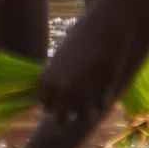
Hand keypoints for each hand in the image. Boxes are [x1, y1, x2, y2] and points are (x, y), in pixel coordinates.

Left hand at [36, 9, 139, 123]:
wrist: (104, 28)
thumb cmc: (81, 37)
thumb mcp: (61, 58)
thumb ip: (56, 78)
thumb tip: (57, 94)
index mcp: (45, 80)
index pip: (44, 104)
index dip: (54, 102)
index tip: (62, 95)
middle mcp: (60, 91)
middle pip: (60, 118)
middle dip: (68, 112)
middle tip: (76, 102)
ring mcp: (81, 95)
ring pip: (82, 118)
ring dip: (86, 111)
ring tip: (91, 99)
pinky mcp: (101, 93)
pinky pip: (100, 107)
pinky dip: (101, 102)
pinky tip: (103, 90)